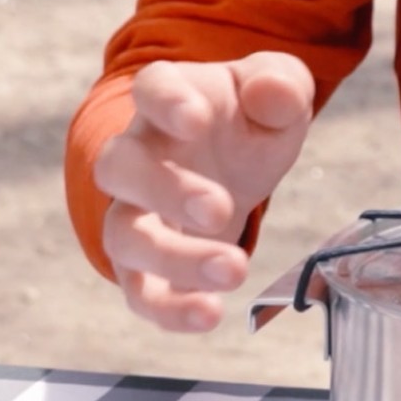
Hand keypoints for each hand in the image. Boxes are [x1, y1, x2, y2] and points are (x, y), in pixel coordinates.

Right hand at [92, 52, 314, 331]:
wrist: (234, 157)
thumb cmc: (247, 118)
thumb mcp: (276, 90)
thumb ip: (279, 85)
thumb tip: (274, 95)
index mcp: (168, 101)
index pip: (152, 90)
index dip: (167, 102)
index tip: (194, 118)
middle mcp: (138, 156)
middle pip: (121, 169)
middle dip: (166, 191)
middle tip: (220, 210)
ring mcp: (136, 212)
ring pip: (125, 237)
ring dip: (174, 259)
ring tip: (232, 271)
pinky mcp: (149, 265)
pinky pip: (141, 292)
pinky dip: (168, 309)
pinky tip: (208, 315)